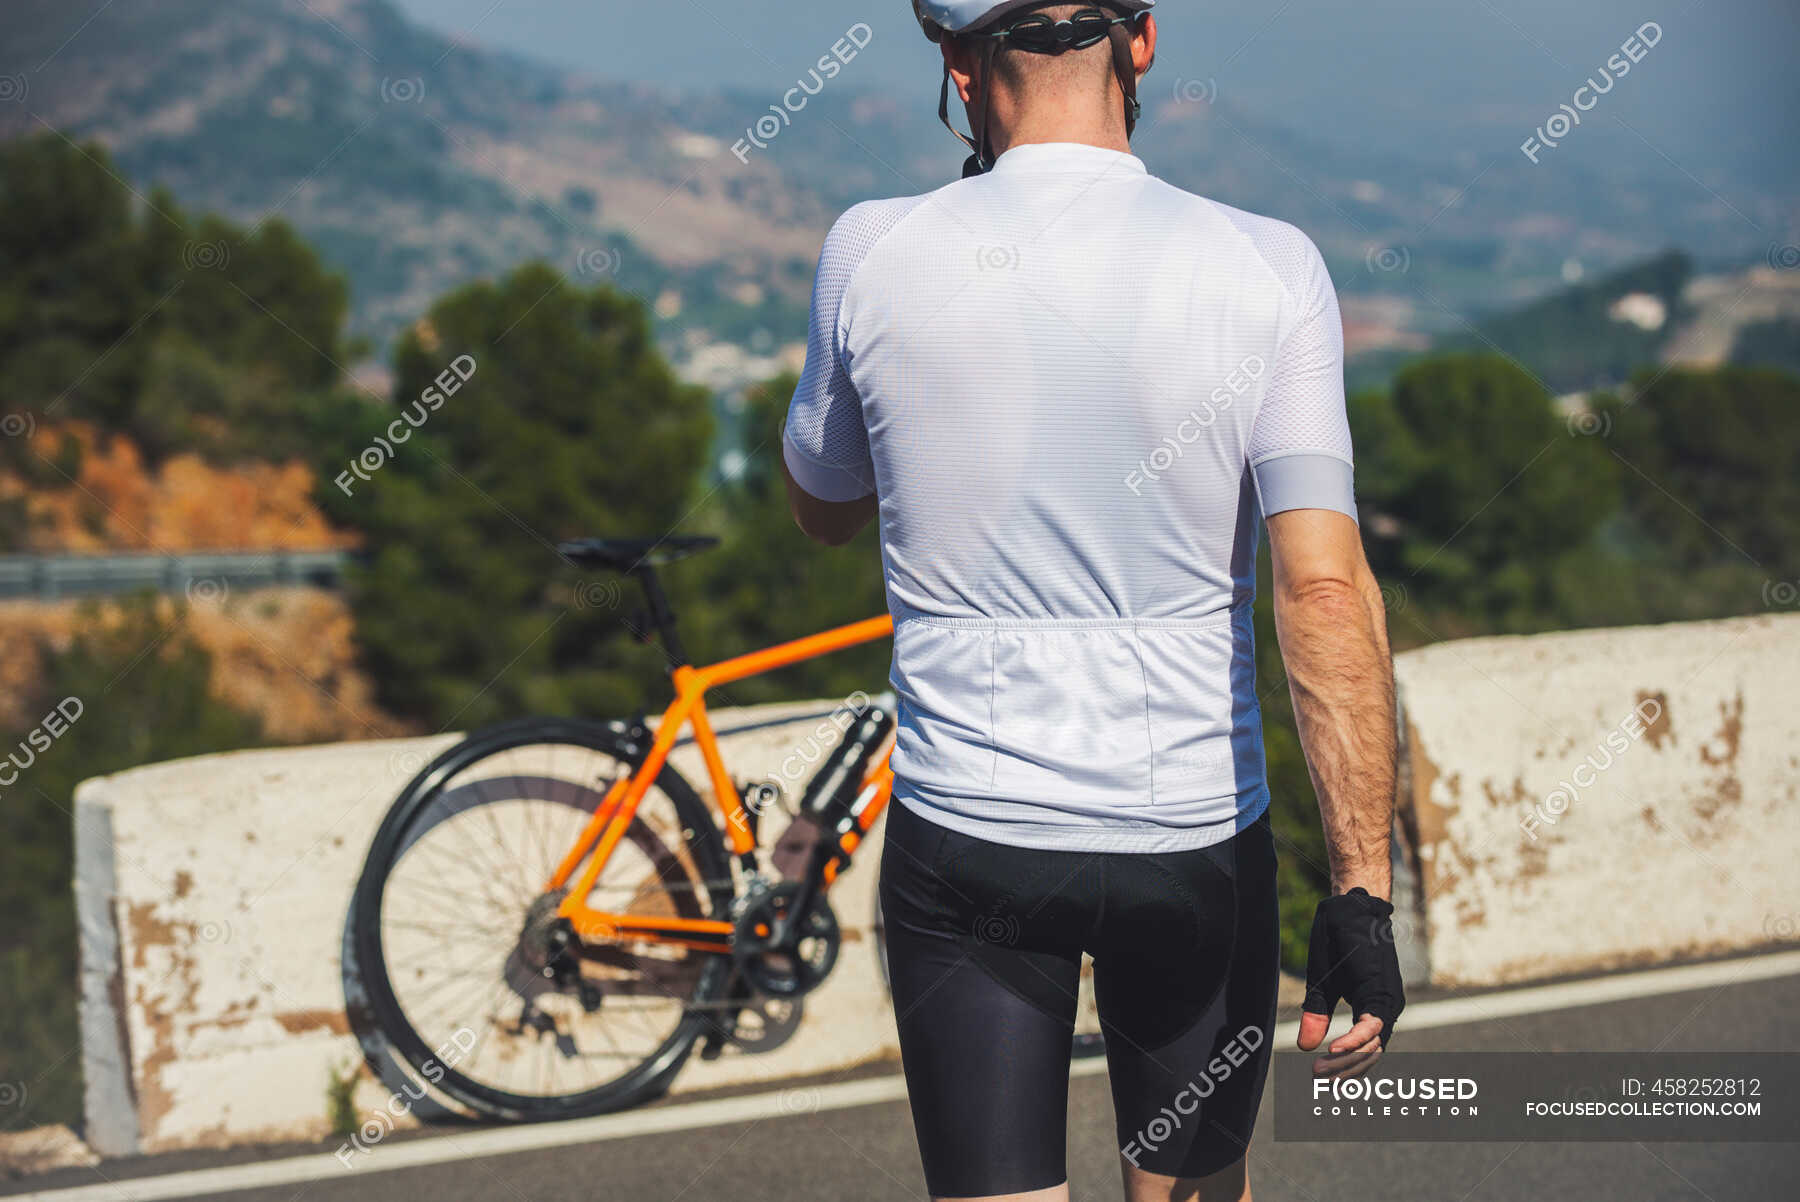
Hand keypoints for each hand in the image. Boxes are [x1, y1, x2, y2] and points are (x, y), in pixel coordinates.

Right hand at [1296, 887, 1404, 1078]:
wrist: (1345, 908)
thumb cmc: (1336, 941)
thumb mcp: (1321, 983)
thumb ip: (1317, 1014)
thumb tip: (1306, 1046)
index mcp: (1372, 1007)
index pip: (1365, 1050)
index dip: (1344, 1068)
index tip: (1319, 1078)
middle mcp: (1385, 1008)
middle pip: (1370, 1055)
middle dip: (1343, 1071)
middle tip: (1316, 1078)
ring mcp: (1387, 1000)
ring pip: (1374, 1045)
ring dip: (1347, 1060)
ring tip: (1319, 1068)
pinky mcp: (1381, 989)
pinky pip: (1373, 1024)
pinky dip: (1355, 1039)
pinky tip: (1333, 1047)